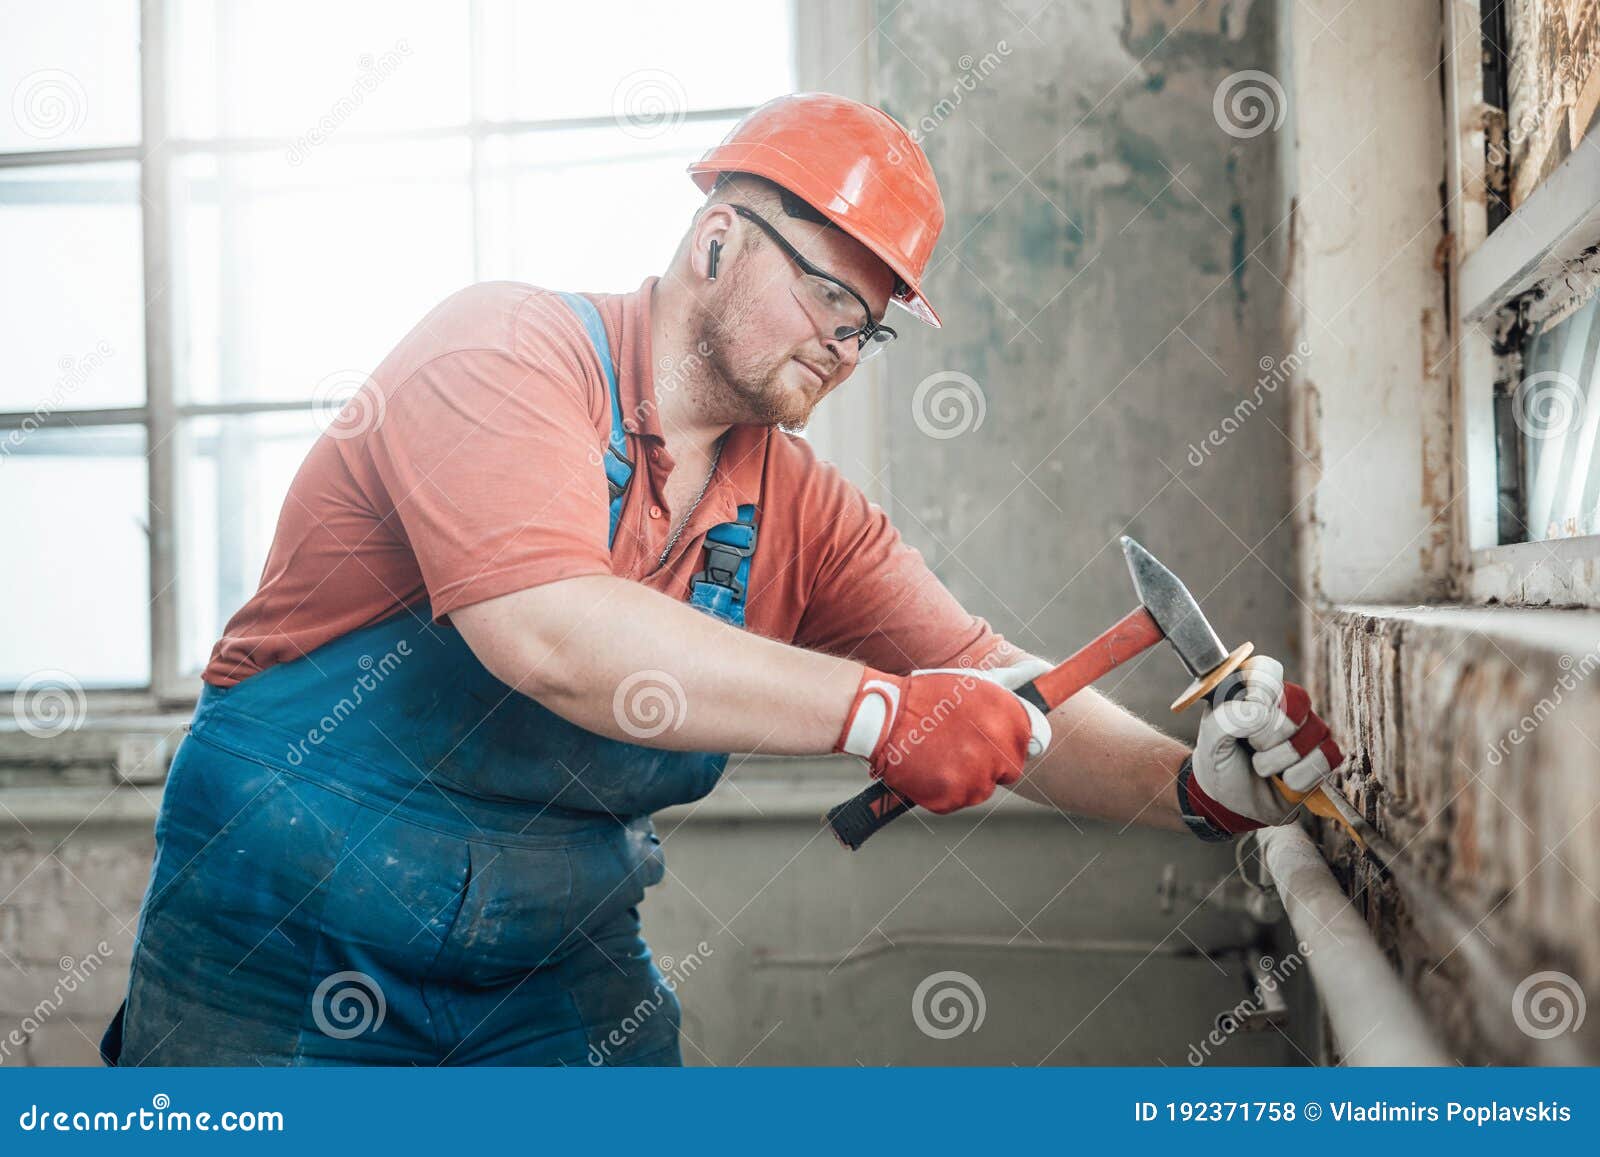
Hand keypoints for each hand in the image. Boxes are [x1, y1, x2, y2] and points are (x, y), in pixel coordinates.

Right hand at [834, 664, 1051, 812]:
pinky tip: (928, 767)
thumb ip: (1010, 682)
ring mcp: (978, 777)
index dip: (1015, 740)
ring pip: (983, 787)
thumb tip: (1039, 670)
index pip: (1036, 740)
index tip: (996, 740)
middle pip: (1009, 768)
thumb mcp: (973, 681)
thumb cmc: (929, 695)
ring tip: (939, 753)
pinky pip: (958, 800)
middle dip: (990, 761)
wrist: (884, 718)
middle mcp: (1001, 750)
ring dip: (966, 777)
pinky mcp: (954, 797)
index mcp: (1011, 720)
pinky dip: (944, 790)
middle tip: (960, 746)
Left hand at [1184, 655, 1343, 833]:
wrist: (1231, 804)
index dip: (1263, 690)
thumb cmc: (1219, 764)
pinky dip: (1303, 774)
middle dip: (1269, 732)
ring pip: (1314, 730)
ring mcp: (1306, 729)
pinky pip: (1329, 755)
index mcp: (1252, 690)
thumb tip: (1262, 712)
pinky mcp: (1322, 755)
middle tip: (1251, 746)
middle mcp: (1283, 704)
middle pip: (1297, 699)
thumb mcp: (1210, 741)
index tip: (1249, 714)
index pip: (1268, 669)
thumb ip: (1226, 719)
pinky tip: (1285, 780)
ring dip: (1281, 758)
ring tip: (1262, 767)